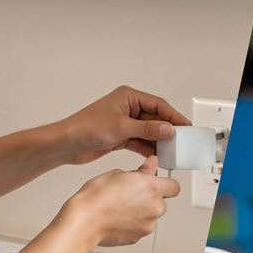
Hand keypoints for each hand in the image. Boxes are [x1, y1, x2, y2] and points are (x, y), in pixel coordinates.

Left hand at [52, 86, 190, 164]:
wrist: (66, 144)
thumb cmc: (85, 128)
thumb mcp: (121, 128)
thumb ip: (147, 129)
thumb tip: (168, 129)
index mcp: (128, 97)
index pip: (158, 105)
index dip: (173, 116)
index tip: (186, 126)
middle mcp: (127, 108)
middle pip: (155, 118)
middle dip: (167, 131)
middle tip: (181, 141)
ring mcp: (124, 123)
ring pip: (148, 132)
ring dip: (158, 142)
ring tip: (171, 151)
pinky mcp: (120, 136)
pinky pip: (140, 141)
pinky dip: (148, 148)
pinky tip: (156, 155)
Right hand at [58, 156, 181, 246]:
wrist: (83, 222)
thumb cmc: (95, 198)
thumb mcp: (118, 174)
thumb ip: (141, 171)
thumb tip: (150, 166)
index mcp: (153, 188)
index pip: (174, 186)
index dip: (165, 183)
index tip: (155, 182)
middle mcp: (155, 208)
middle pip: (163, 202)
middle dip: (151, 197)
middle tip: (132, 193)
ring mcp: (148, 225)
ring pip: (151, 215)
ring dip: (142, 211)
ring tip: (121, 206)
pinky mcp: (138, 237)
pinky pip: (141, 226)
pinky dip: (134, 222)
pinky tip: (118, 217)